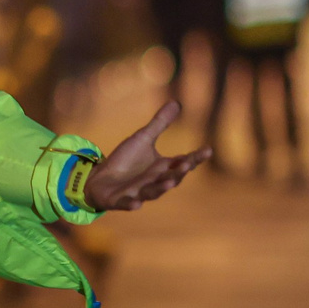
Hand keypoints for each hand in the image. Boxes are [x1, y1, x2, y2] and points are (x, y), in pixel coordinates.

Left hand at [85, 100, 207, 211]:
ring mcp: (138, 192)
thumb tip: (176, 102)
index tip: (208, 150)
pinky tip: (137, 205)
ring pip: (152, 192)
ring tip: (169, 184)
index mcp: (163, 168)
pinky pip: (127, 203)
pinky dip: (131, 204)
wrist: (100, 177)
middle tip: (187, 164)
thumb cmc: (125, 160)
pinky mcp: (120, 200)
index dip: (196, 157)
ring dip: (161, 188)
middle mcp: (154, 182)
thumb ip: (160, 124)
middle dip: (178, 173)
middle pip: (170, 179)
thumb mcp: (143, 138)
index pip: (183, 162)